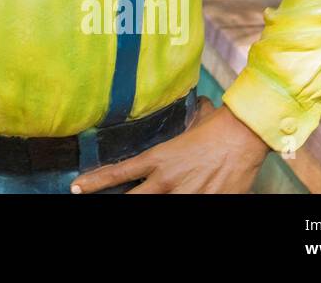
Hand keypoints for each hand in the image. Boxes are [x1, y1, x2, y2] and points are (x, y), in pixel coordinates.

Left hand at [71, 101, 268, 193]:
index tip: (77, 188)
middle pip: (131, 200)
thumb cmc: (217, 126)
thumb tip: (188, 109)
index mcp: (158, 159)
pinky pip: (188, 210)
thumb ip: (179, 127)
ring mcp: (185, 195)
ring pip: (156, 208)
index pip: (118, 172)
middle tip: (97, 203)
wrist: (243, 137)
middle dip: (115, 203)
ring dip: (152, 205)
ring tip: (145, 199)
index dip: (95, 182)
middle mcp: (166, 180)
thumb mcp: (187, 125)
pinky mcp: (206, 203)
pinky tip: (189, 195)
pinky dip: (183, 207)